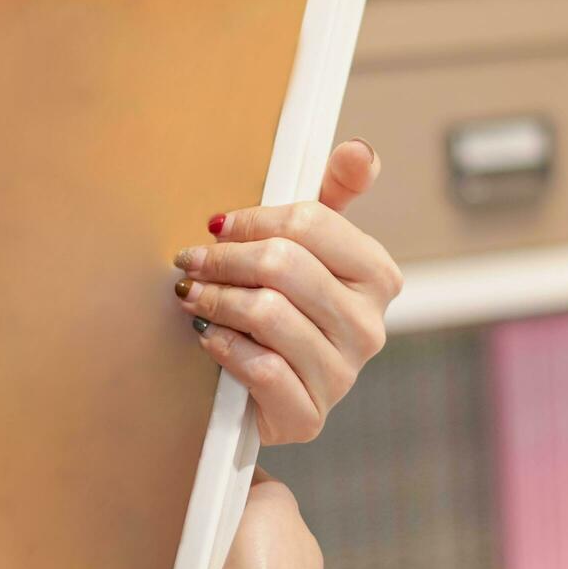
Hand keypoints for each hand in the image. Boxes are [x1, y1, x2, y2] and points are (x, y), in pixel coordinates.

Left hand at [173, 139, 403, 444]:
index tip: (218, 225)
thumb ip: (334, 194)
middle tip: (189, 260)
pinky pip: (261, 369)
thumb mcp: (313, 248)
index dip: (255, 219)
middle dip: (226, 259)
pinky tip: (206, 335)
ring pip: (268, 315)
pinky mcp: (309, 416)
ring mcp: (343, 375)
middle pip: (284, 266)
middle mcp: (370, 327)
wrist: (271, 392)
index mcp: (378, 276)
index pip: (311, 224)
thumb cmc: (287, 305)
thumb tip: (358, 151)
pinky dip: (224, 347)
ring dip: (216, 300)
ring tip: (190, 295)